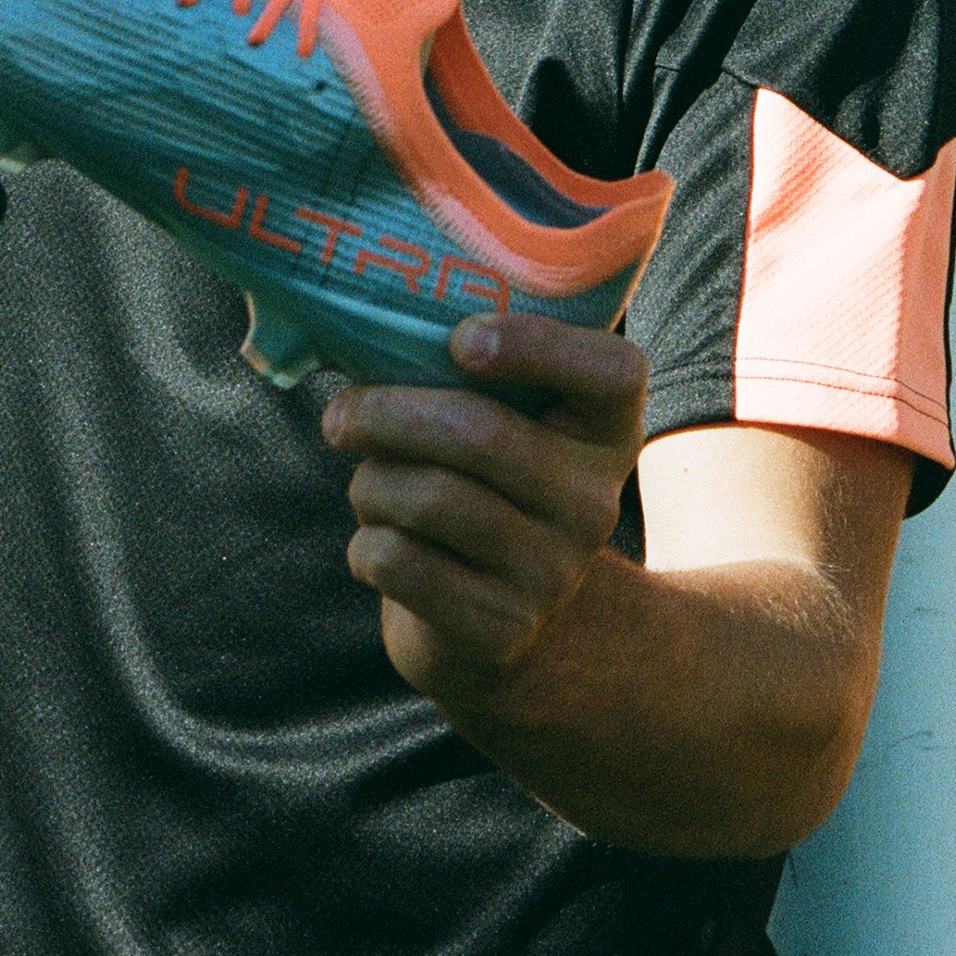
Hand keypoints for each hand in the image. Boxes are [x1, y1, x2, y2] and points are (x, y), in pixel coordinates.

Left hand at [321, 311, 646, 736]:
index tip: (460, 340)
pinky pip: (402, 562)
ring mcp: (555, 572)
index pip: (615, 371)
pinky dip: (366, 545)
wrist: (496, 622)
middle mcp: (594, 502)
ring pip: (430, 498)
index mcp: (606, 429)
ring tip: (370, 487)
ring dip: (372, 485)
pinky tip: (376, 544)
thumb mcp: (498, 423)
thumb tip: (355, 326)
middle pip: (481, 434)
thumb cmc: (475, 487)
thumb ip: (457, 372)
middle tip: (341, 415)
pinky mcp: (504, 629)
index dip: (537, 345)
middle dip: (386, 414)